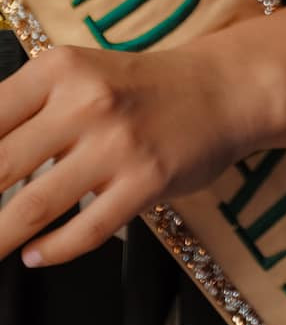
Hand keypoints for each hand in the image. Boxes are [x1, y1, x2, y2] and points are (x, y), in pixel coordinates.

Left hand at [0, 40, 249, 266]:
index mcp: (61, 68)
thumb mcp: (79, 76)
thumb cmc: (138, 88)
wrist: (221, 89)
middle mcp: (87, 101)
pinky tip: (34, 255)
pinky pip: (84, 231)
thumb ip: (26, 110)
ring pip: (33, 207)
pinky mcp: (145, 181)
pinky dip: (52, 251)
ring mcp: (117, 143)